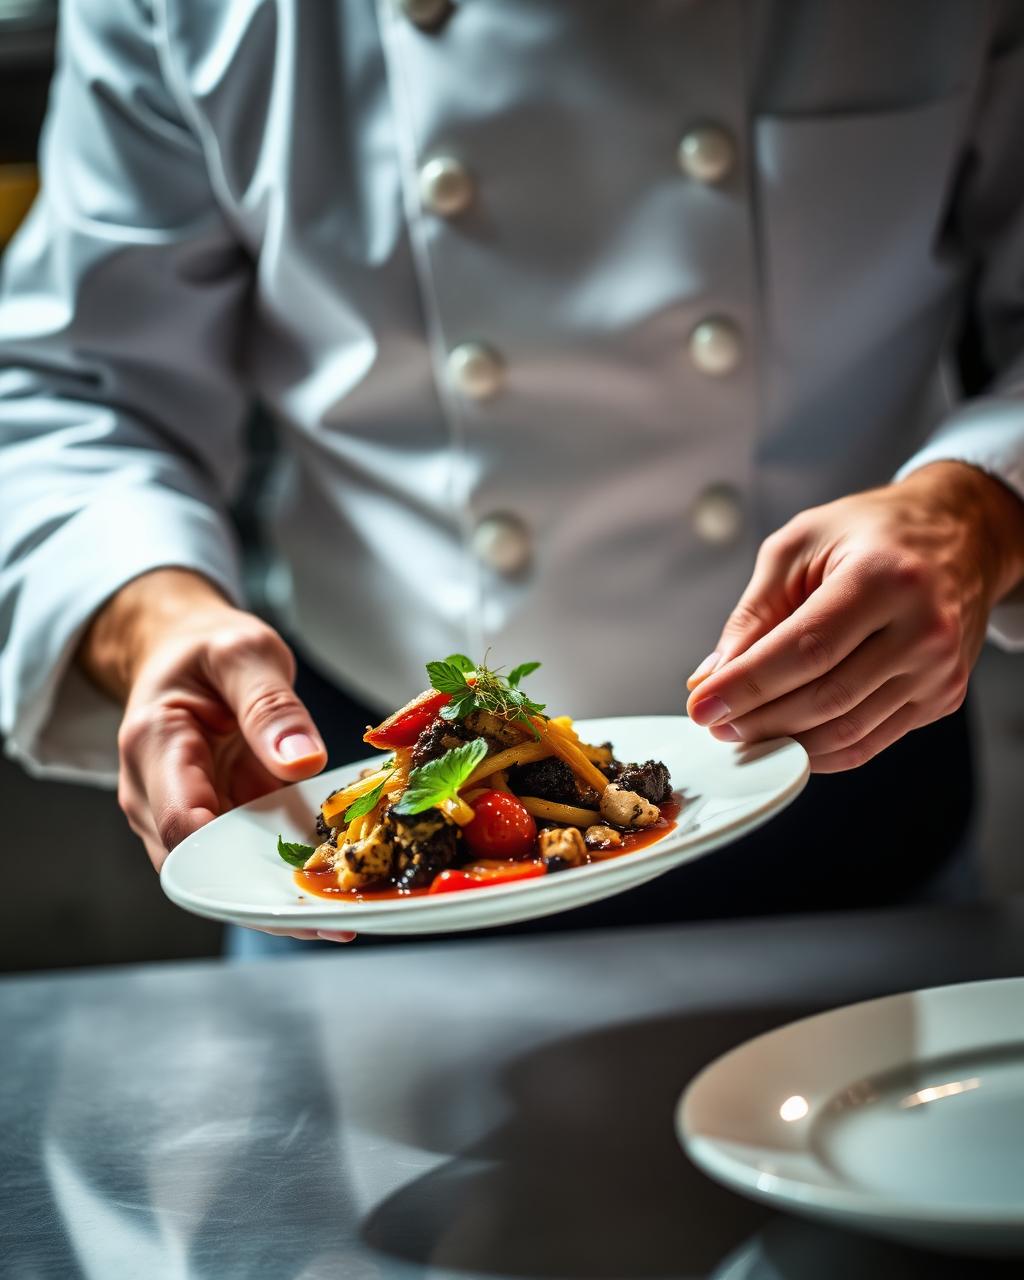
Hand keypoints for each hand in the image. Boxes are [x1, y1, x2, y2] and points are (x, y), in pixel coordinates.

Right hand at [78, 568, 353, 942]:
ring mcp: (181, 817)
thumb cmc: (207, 651)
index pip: (179, 820)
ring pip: (222, 874)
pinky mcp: (213, 825)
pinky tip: (337, 887)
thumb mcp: (242, 653)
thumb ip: (269, 705)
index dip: (229, 857)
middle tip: (332, 911)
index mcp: (153, 745)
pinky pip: (244, 858)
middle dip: (263, 893)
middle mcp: (156, 795)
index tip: (293, 872)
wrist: (183, 656)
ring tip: (345, 909)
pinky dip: (286, 872)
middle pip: (200, 866)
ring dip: (278, 894)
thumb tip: (302, 761)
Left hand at [686, 462, 1023, 772]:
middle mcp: (923, 627)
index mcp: (884, 578)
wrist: (962, 534)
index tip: (702, 705)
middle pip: (825, 697)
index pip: (805, 650)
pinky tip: (784, 739)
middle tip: (715, 723)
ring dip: (784, 741)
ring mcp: (938, 669)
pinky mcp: (942, 697)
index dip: (748, 685)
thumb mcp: (800, 545)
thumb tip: (711, 676)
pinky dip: (820, 750)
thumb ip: (755, 612)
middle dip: (758, 719)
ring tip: (741, 732)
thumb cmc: (873, 532)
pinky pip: (870, 741)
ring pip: (846, 730)